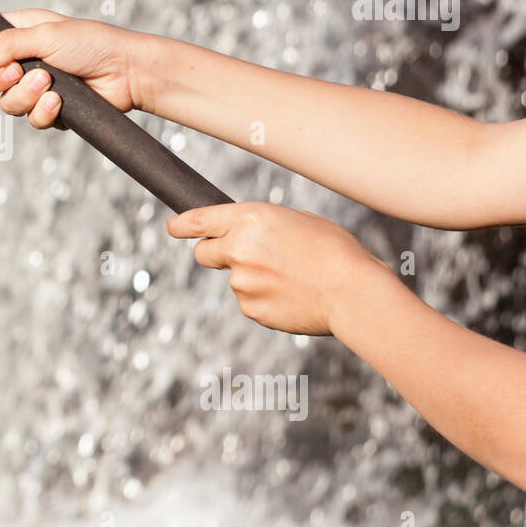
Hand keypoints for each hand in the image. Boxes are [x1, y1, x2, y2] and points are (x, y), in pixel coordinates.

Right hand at [0, 10, 148, 126]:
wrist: (127, 72)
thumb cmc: (92, 43)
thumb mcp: (46, 34)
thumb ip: (7, 44)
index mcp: (18, 34)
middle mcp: (23, 61)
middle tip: (18, 72)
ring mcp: (36, 88)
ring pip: (7, 104)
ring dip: (25, 96)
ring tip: (49, 83)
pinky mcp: (51, 110)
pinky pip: (31, 120)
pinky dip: (42, 112)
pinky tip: (58, 102)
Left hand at [167, 202, 385, 335]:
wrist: (353, 291)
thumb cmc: (334, 251)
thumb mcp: (297, 220)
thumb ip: (261, 226)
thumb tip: (244, 236)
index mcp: (250, 218)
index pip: (200, 219)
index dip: (182, 224)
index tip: (172, 226)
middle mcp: (238, 248)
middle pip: (204, 253)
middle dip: (216, 253)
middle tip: (246, 256)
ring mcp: (241, 281)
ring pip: (234, 279)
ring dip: (253, 278)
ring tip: (292, 277)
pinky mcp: (250, 308)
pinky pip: (250, 301)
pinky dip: (265, 299)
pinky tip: (292, 295)